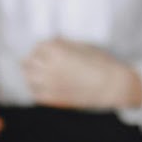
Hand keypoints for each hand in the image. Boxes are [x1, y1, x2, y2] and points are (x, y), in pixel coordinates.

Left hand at [22, 39, 141, 110]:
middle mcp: (48, 66)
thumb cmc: (101, 63)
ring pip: (29, 78)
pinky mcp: (54, 99)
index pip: (38, 47)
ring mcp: (49, 84)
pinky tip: (45, 88)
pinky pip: (36, 94)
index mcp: (55, 50)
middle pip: (28, 62)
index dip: (43, 49)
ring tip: (41, 75)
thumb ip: (64, 44)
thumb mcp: (82, 46)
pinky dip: (37, 90)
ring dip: (33, 75)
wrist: (113, 86)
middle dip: (34, 61)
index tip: (48, 51)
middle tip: (42, 62)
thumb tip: (53, 42)